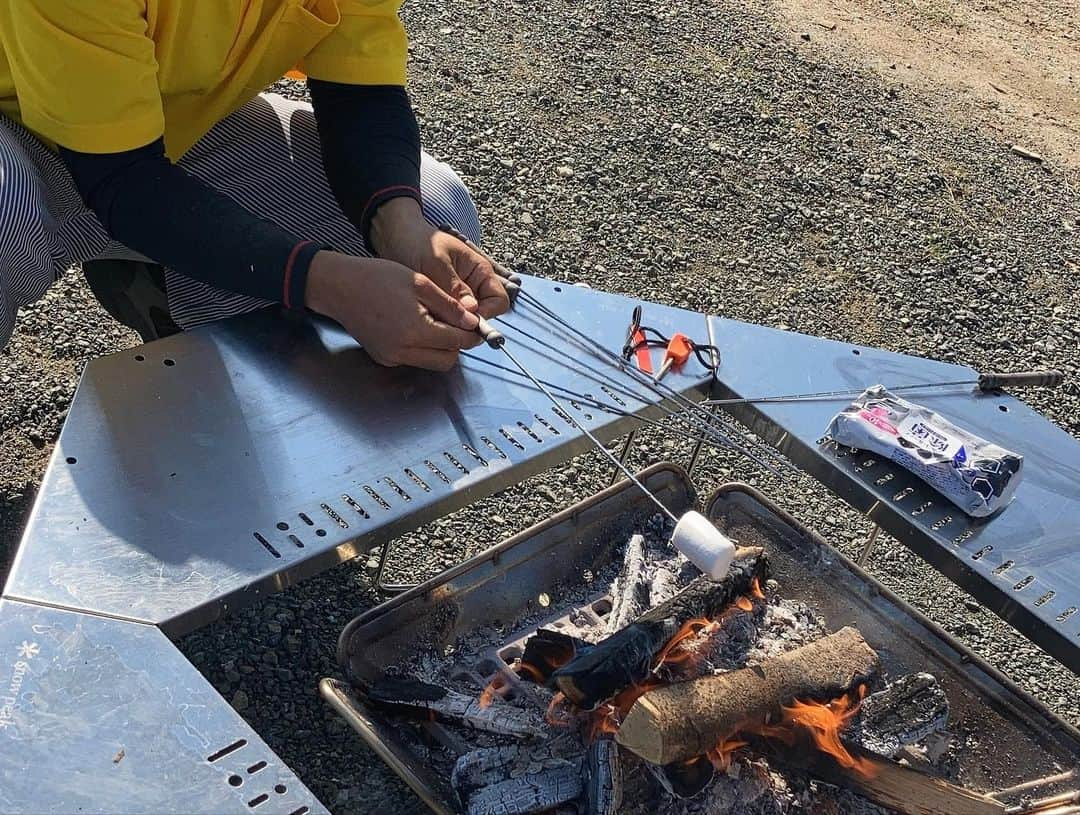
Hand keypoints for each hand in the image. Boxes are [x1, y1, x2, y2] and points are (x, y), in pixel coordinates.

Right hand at [304, 250, 481, 370]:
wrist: (339, 286)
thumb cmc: (377, 278)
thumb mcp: (420, 283)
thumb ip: (449, 306)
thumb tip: (472, 322)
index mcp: (414, 331)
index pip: (456, 342)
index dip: (471, 333)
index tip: (477, 324)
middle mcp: (402, 351)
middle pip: (447, 360)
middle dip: (457, 344)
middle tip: (458, 323)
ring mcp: (391, 357)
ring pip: (431, 362)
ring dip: (441, 347)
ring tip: (436, 321)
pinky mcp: (384, 358)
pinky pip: (414, 359)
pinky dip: (423, 347)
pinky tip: (417, 326)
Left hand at [370, 198, 509, 318]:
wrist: (396, 238)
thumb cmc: (417, 243)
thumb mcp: (436, 264)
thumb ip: (455, 288)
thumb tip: (472, 312)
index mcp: (481, 272)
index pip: (499, 301)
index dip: (487, 314)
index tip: (466, 322)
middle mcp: (474, 286)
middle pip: (484, 315)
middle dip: (467, 322)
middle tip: (445, 323)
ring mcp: (460, 296)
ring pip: (465, 320)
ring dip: (452, 323)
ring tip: (431, 317)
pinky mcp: (445, 303)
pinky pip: (449, 319)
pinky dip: (441, 322)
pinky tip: (426, 317)